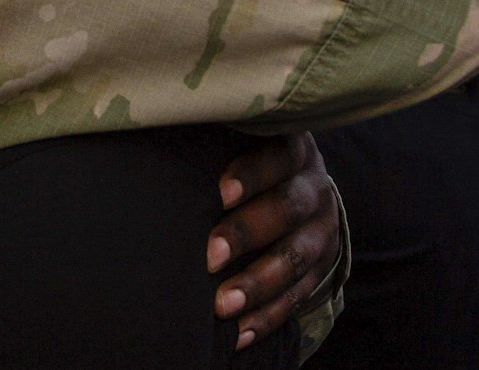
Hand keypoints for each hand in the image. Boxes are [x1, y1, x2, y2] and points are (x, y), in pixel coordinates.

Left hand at [207, 133, 341, 348]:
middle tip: (210, 257)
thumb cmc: (253, 165)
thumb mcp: (245, 146)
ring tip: (223, 305)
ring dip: (257, 284)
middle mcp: (314, 190)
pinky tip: (240, 332)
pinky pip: (298, 296)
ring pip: (295, 258)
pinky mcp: (322, 267)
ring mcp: (322, 231)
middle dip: (246, 234)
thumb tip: (156, 159)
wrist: (304, 190)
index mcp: (294, 152)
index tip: (220, 194)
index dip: (252, 174)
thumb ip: (216, 149)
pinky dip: (268, 316)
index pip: (278, 156)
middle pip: (287, 209)